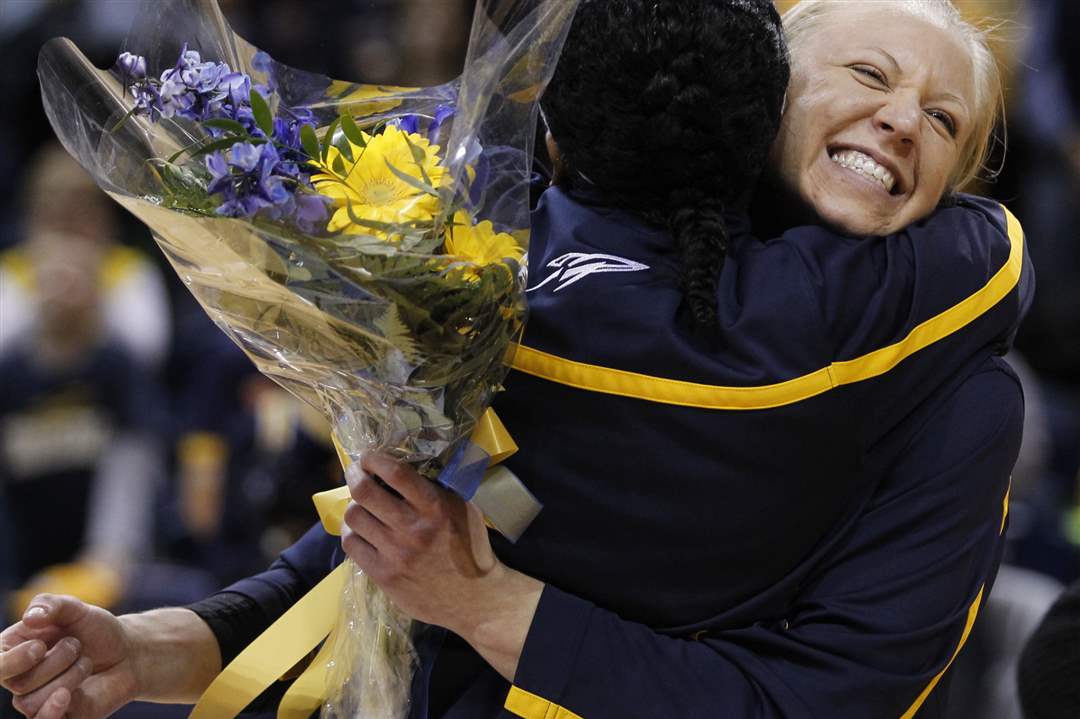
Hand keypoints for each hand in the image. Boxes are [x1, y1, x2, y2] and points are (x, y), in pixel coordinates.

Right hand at [1, 595, 138, 718]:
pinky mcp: (59, 717)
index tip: (39, 647)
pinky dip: (52, 712)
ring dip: (69, 676)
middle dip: (56, 660)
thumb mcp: (75, 609)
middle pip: (19, 683)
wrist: (128, 652)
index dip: (11, 662)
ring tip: (86, 662)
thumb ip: (51, 605)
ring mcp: (38, 701)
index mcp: (14, 651)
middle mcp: (20, 679)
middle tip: (77, 645)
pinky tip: (69, 695)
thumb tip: (31, 617)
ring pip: (32, 703)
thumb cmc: (95, 629)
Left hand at [341, 454, 542, 678]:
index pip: (396, 473)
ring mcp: (396, 554)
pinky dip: (351, 532)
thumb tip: (404, 468)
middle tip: (356, 473)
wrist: (475, 597)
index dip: (375, 459)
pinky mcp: (384, 576)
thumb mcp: (464, 509)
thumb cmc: (470, 548)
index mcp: (436, 508)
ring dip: (354, 506)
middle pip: (364, 492)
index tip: (369, 457)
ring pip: (353, 517)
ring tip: (361, 506)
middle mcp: (413, 529)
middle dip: (355, 475)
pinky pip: (351, 545)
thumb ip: (437, 489)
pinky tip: (359, 531)